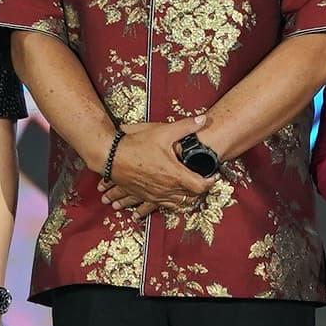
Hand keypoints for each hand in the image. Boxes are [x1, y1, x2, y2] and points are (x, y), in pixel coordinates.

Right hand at [102, 119, 218, 216]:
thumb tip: (204, 119)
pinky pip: (165, 206)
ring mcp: (156, 195)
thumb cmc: (136, 144)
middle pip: (192, 197)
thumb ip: (186, 126)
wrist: (111, 157)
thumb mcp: (162, 131)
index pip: (200, 186)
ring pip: (179, 204)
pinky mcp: (146, 197)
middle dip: (201, 189)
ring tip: (192, 188)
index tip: (214, 175)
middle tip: (204, 179)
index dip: (210, 182)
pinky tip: (175, 196)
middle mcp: (166, 189)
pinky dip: (174, 203)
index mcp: (174, 174)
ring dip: (188, 197)